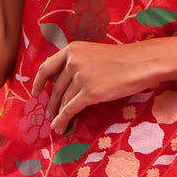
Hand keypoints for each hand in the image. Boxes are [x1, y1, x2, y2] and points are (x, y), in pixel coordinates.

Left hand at [32, 40, 161, 135]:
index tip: (35, 92)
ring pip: (63, 100)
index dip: (38, 82)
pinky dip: (63, 120)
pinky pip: (70, 109)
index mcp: (73, 49)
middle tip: (50, 113)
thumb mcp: (94, 54)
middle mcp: (73, 61)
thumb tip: (61, 82)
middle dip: (51, 103)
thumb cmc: (123, 59)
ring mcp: (81, 77)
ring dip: (58, 114)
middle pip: (55, 88)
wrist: (142, 62)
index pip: (47, 67)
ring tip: (56, 123)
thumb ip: (77, 63)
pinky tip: (61, 127)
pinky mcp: (90, 92)